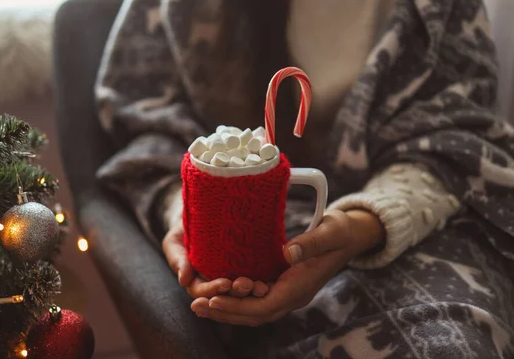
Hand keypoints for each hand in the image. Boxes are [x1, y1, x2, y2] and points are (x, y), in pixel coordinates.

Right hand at [162, 222, 269, 297]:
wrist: (203, 212)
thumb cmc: (185, 228)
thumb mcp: (175, 241)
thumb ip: (177, 258)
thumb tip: (183, 280)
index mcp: (196, 282)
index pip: (203, 292)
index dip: (213, 290)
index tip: (225, 284)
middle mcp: (213, 283)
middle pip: (225, 295)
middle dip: (236, 292)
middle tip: (248, 285)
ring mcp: (230, 276)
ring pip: (241, 290)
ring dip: (251, 290)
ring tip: (262, 286)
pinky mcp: (245, 268)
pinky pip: (254, 277)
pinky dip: (262, 280)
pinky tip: (271, 279)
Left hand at [190, 209, 383, 325]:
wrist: (351, 236)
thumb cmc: (341, 232)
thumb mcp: (329, 232)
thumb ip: (311, 243)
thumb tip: (288, 253)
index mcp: (301, 287)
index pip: (265, 307)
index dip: (238, 306)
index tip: (213, 299)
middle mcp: (292, 295)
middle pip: (254, 315)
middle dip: (225, 312)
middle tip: (195, 305)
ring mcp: (287, 291)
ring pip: (253, 309)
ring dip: (227, 308)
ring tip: (199, 303)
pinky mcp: (282, 283)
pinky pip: (256, 298)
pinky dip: (235, 298)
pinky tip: (217, 291)